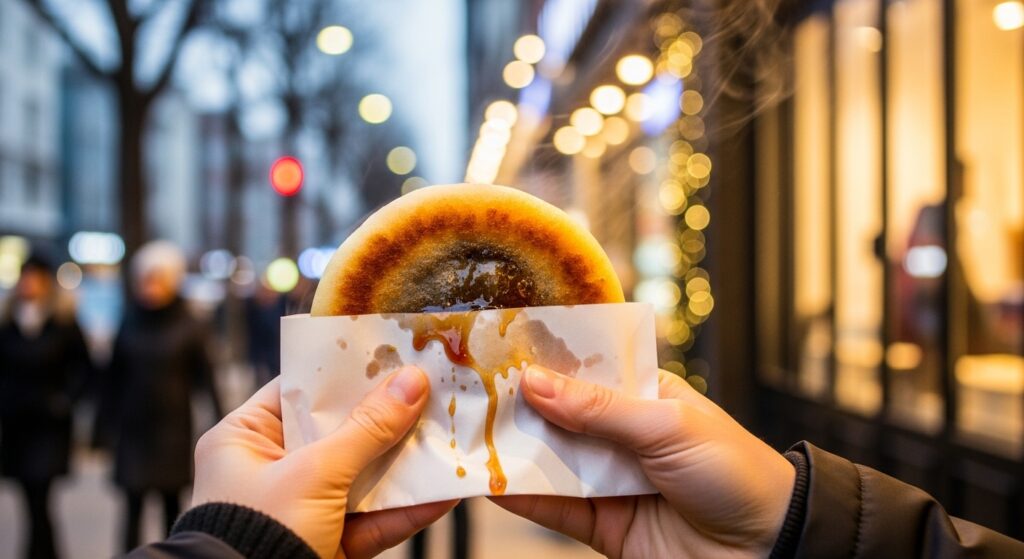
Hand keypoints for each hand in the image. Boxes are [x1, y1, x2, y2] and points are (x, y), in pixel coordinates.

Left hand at [190, 367, 455, 557]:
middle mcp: (271, 469)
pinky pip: (373, 520)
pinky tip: (443, 492)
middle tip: (432, 392)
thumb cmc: (258, 533)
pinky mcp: (329, 542)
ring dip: (405, 463)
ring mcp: (303, 508)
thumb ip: (367, 429)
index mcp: (244, 440)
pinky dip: (407, 509)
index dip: (347, 373)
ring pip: (364, 476)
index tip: (391, 355)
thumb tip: (411, 382)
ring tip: (448, 437)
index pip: (300, 391)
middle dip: (388, 418)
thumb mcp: (315, 473)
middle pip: (340, 431)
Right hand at [491, 365, 793, 558]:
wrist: (770, 550)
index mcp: (644, 397)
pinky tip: (493, 483)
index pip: (585, 372)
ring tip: (469, 437)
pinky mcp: (602, 523)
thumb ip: (598, 408)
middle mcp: (623, 435)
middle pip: (559, 417)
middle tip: (470, 395)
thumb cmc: (736, 473)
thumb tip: (536, 383)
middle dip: (519, 408)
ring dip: (513, 452)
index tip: (500, 350)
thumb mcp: (667, 426)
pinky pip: (555, 507)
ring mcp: (610, 479)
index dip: (545, 362)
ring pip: (551, 461)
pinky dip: (524, 497)